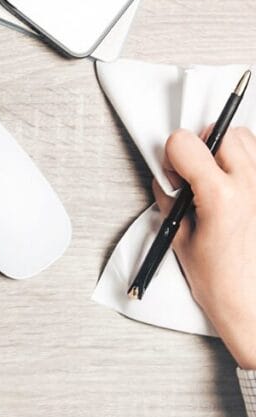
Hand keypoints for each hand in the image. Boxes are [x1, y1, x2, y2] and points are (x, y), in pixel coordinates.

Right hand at [155, 127, 255, 368]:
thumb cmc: (222, 283)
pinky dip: (248, 171)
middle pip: (224, 133)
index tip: (174, 169)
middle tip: (197, 173)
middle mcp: (251, 187)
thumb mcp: (181, 240)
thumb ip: (172, 201)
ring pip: (249, 141)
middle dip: (205, 146)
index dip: (173, 153)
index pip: (186, 143)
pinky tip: (240, 195)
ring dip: (230, 153)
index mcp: (220, 197)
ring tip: (222, 183)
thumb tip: (169, 179)